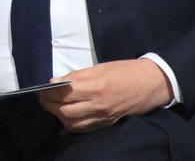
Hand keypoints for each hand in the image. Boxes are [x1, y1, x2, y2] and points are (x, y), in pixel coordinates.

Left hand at [39, 59, 172, 132]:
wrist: (151, 84)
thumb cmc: (126, 71)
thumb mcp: (100, 67)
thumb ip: (78, 76)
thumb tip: (57, 81)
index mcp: (96, 86)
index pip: (65, 93)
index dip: (50, 91)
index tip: (43, 87)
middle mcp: (98, 104)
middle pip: (65, 110)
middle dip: (50, 104)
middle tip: (44, 97)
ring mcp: (103, 116)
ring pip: (72, 122)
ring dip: (59, 115)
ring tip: (53, 106)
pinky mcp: (107, 123)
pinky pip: (84, 128)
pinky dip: (71, 123)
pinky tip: (67, 116)